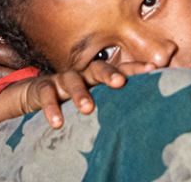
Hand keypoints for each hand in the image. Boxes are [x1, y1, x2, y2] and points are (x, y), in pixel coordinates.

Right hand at [0, 60, 154, 128]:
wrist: (36, 92)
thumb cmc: (73, 96)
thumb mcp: (94, 96)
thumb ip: (114, 100)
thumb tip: (146, 109)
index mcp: (98, 75)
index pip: (119, 68)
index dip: (135, 67)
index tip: (154, 68)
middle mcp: (83, 73)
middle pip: (97, 68)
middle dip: (109, 74)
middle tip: (119, 83)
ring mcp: (62, 78)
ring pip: (72, 80)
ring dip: (80, 94)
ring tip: (88, 109)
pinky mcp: (43, 87)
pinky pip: (46, 94)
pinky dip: (51, 108)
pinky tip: (57, 122)